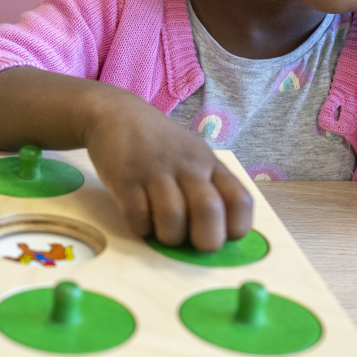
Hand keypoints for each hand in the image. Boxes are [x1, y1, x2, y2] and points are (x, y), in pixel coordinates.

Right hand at [81, 86, 253, 251]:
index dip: (236, 227)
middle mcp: (187, 166)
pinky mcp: (125, 179)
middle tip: (192, 242)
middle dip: (205, 240)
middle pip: (209, 211)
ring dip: (169, 236)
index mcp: (210, 163)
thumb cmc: (160, 144)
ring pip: (173, 218)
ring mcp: (155, 171)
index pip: (240, 200)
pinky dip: (141, 228)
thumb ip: (208, 187)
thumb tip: (219, 232)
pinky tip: (140, 220)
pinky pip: (138, 217)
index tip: (222, 235)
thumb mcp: (194, 155)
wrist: (115, 114)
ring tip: (162, 230)